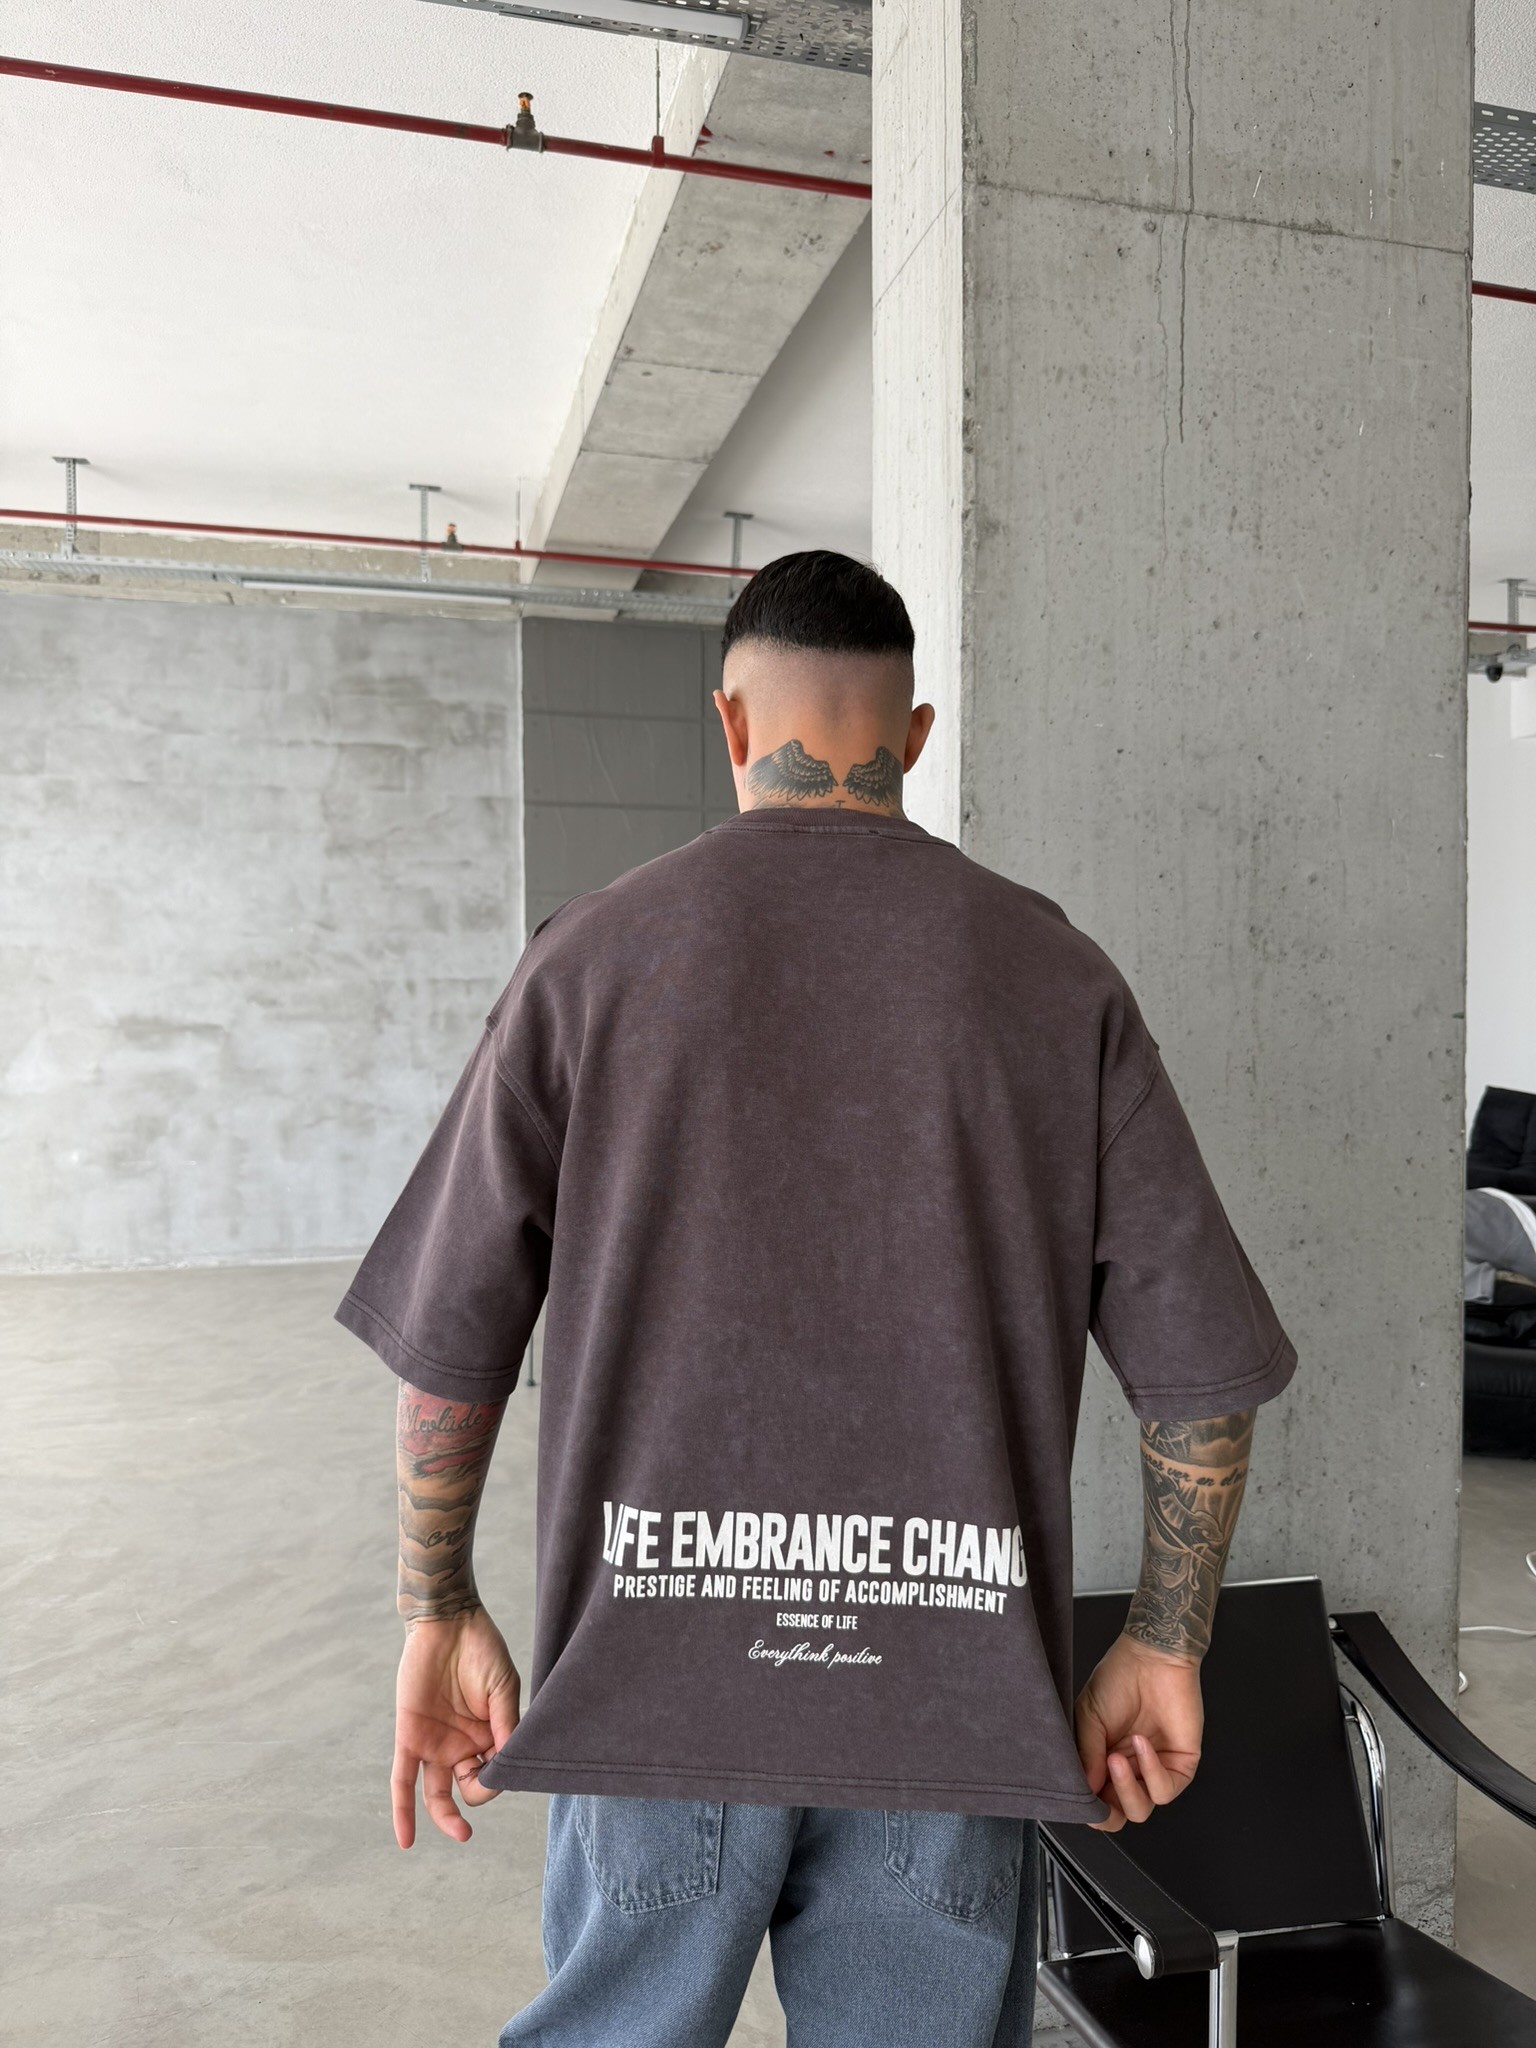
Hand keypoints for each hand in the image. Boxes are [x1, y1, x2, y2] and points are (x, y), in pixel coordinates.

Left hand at [392, 1605, 519, 1847]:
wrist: (448, 1621)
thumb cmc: (482, 1650)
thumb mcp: (503, 1688)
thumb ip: (506, 1726)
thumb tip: (509, 1767)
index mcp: (488, 1737)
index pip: (494, 1775)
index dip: (500, 1779)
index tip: (505, 1765)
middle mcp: (462, 1746)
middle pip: (468, 1790)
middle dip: (477, 1796)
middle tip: (483, 1777)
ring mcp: (435, 1744)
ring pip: (436, 1794)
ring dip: (446, 1817)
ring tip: (460, 1832)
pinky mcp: (409, 1737)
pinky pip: (403, 1780)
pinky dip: (402, 1810)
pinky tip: (405, 1839)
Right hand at [1074, 1630, 1202, 1831]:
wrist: (1151, 1654)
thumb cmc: (1118, 1677)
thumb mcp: (1088, 1715)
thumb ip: (1086, 1754)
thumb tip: (1086, 1790)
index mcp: (1104, 1761)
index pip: (1098, 1802)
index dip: (1089, 1810)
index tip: (1080, 1802)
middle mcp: (1130, 1769)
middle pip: (1121, 1814)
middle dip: (1108, 1814)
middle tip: (1097, 1797)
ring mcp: (1155, 1769)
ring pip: (1142, 1808)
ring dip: (1125, 1789)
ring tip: (1115, 1758)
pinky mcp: (1181, 1764)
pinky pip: (1165, 1789)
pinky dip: (1150, 1771)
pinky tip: (1139, 1743)